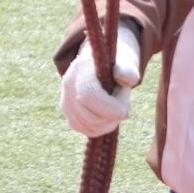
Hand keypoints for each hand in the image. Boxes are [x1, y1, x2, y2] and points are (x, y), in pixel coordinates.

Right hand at [60, 23, 142, 137]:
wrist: (100, 64)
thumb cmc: (115, 64)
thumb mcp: (125, 62)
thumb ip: (128, 69)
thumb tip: (122, 77)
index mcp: (81, 69)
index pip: (88, 96)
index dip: (110, 108)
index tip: (125, 107)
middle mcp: (68, 85)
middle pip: (91, 117)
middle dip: (113, 116)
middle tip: (123, 102)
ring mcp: (66, 100)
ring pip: (90, 127)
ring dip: (109, 122)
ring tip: (115, 106)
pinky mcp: (69, 114)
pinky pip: (87, 130)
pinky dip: (102, 128)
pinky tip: (107, 114)